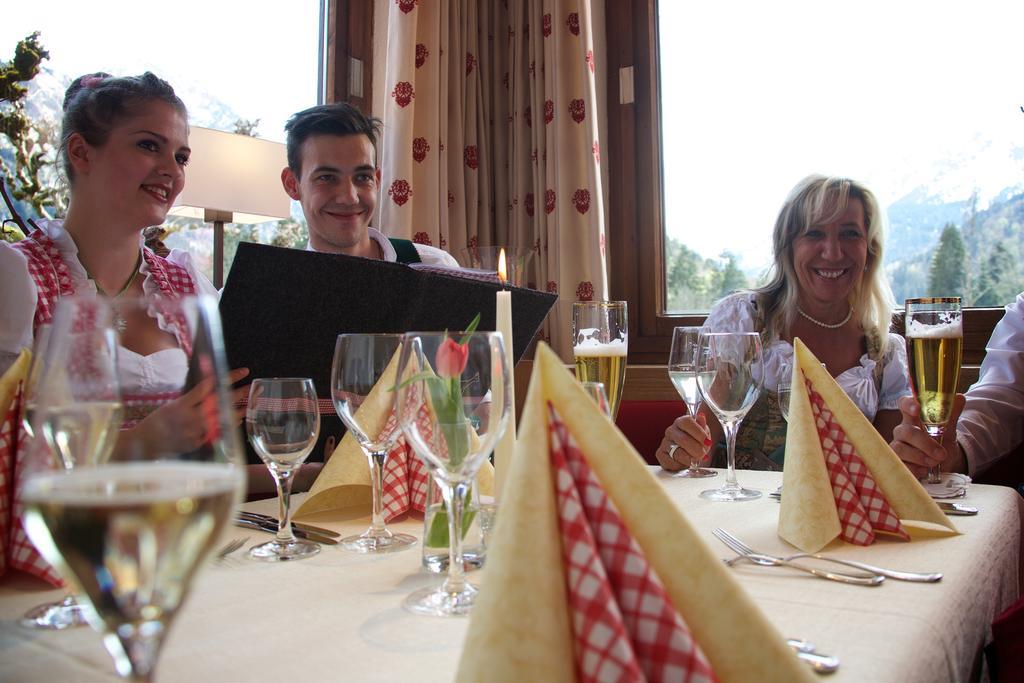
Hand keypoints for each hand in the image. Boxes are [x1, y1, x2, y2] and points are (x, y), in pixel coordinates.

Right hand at [122, 367, 248, 455]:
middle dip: (237, 394)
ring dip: (238, 412)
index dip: (227, 378)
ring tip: (249, 405)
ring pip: (222, 420)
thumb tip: (212, 386)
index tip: (242, 372)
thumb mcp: (173, 404)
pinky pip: (217, 433)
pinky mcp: (198, 444)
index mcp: (183, 404)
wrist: (146, 443)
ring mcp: (195, 432)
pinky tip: (237, 421)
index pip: (209, 387)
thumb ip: (194, 397)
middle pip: (219, 403)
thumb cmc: (158, 421)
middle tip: (250, 386)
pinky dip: (228, 426)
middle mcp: (190, 418)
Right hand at [655, 413, 712, 471]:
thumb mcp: (703, 434)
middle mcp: (670, 431)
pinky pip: (671, 462)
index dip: (698, 432)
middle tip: (703, 454)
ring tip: (696, 460)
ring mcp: (664, 443)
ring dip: (690, 459)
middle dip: (696, 449)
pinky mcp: (660, 455)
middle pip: (683, 439)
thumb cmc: (696, 442)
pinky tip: (685, 464)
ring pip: (678, 452)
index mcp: (681, 422)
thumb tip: (701, 416)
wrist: (690, 455)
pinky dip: (680, 465)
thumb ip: (702, 427)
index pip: (687, 422)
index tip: (707, 441)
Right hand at [890, 394, 965, 477]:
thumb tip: (959, 397)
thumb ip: (952, 412)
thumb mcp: (949, 427)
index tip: (917, 408)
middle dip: (924, 443)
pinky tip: (924, 470)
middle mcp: (902, 430)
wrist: (943, 461)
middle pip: (905, 431)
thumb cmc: (941, 440)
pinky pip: (901, 465)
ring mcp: (897, 445)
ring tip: (934, 462)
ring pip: (900, 449)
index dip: (908, 404)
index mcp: (912, 417)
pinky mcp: (897, 462)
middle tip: (942, 453)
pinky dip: (915, 469)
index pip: (904, 404)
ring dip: (920, 457)